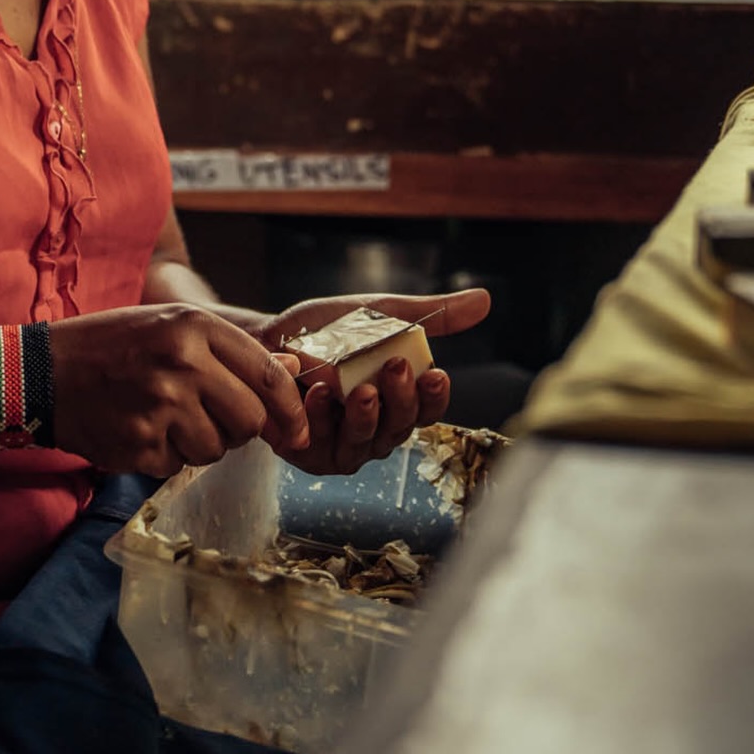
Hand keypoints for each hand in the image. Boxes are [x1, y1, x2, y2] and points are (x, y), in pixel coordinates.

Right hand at [47, 303, 307, 476]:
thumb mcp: (171, 326)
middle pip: (249, 419)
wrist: (41, 372)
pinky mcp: (138, 445)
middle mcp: (182, 363)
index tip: (298, 429)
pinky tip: (141, 430)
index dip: (290, 408)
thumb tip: (293, 372)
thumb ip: (231, 350)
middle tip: (212, 417)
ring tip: (167, 417)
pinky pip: (178, 465)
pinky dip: (166, 456)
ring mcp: (160, 407)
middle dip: (240, 428)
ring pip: (217, 448)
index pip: (267, 375)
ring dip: (201, 443)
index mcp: (193, 326)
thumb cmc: (113, 345)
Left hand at [255, 288, 489, 475]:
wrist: (267, 337)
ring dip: (366, 417)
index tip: (437, 374)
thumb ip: (430, 314)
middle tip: (397, 369)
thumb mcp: (379, 314)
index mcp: (398, 399)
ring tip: (361, 389)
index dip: (435, 397)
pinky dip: (322, 420)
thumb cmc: (326, 330)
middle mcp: (376, 428)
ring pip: (367, 443)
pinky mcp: (310, 453)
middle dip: (402, 401)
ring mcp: (344, 445)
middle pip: (401, 427)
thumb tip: (485, 300)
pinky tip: (321, 395)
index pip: (428, 408)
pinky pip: (323, 446)